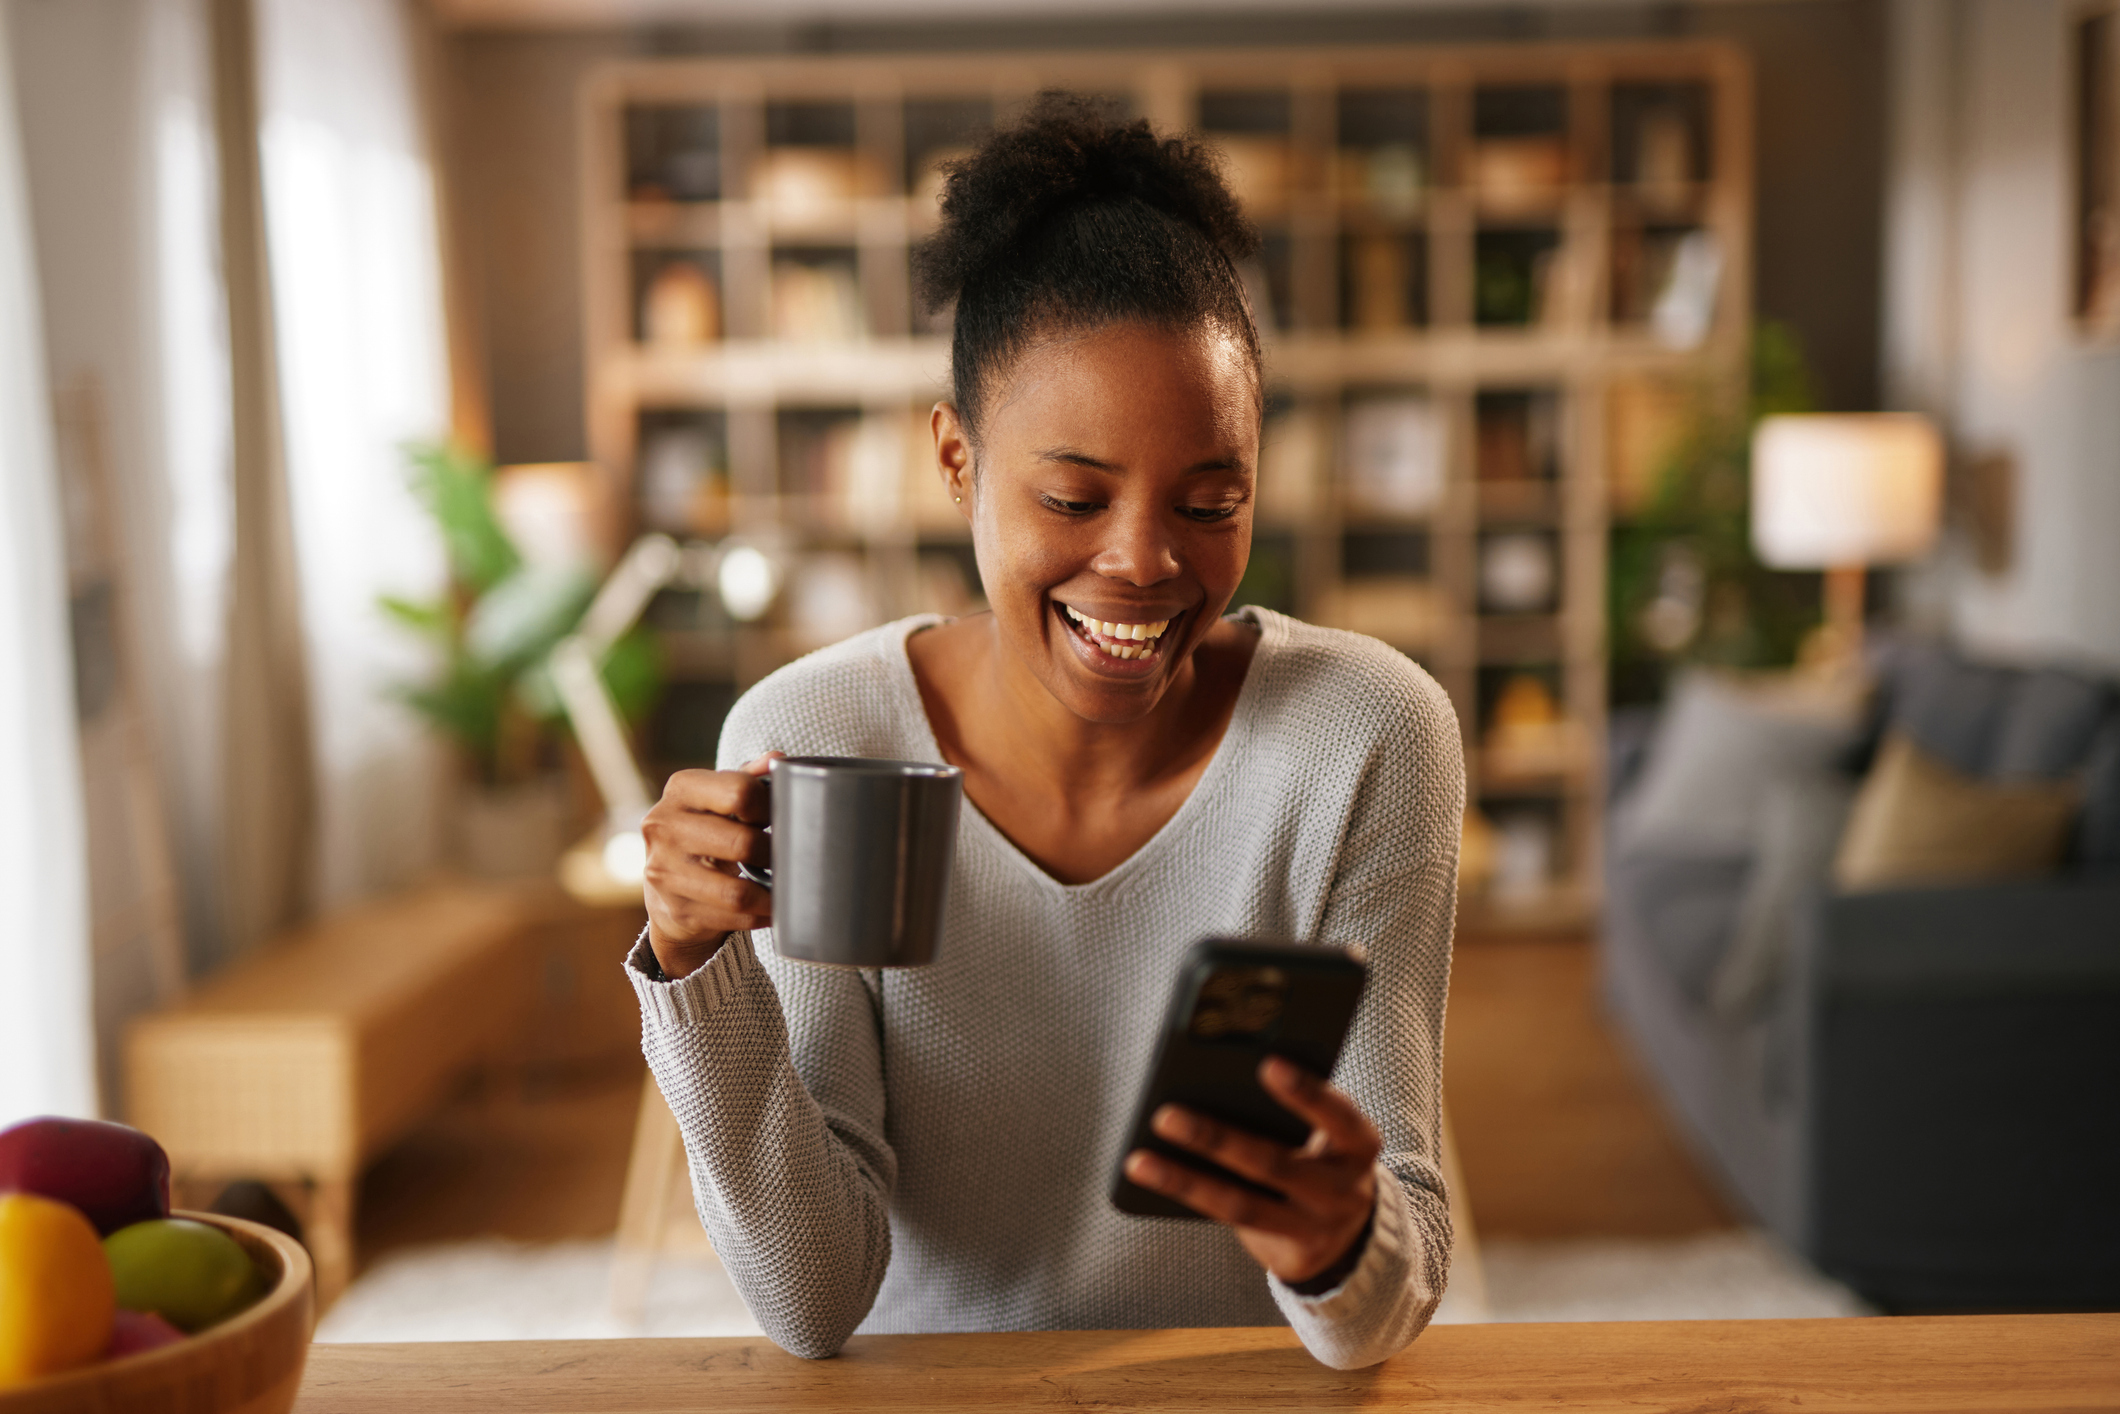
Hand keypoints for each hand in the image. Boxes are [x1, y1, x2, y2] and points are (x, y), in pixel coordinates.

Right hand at [641, 753, 777, 978]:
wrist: (668, 888)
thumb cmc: (706, 833)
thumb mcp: (719, 800)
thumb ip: (747, 778)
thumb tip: (779, 759)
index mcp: (681, 789)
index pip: (739, 791)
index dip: (771, 806)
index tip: (781, 817)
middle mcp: (663, 826)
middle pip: (742, 843)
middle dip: (774, 853)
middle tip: (788, 856)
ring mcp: (663, 871)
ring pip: (736, 892)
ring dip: (772, 894)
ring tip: (787, 887)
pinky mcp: (674, 909)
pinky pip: (732, 918)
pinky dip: (760, 915)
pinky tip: (771, 908)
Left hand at [1123, 1056, 1380, 1285]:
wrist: (1350, 1233)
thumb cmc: (1323, 1157)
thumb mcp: (1327, 1133)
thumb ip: (1292, 1110)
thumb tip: (1215, 1075)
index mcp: (1359, 1144)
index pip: (1338, 1115)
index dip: (1306, 1093)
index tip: (1268, 1063)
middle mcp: (1342, 1189)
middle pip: (1274, 1164)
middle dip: (1216, 1139)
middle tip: (1164, 1114)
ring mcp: (1314, 1225)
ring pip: (1241, 1204)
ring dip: (1185, 1181)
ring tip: (1139, 1160)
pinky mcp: (1287, 1251)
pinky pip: (1230, 1221)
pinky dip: (1189, 1196)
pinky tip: (1152, 1176)